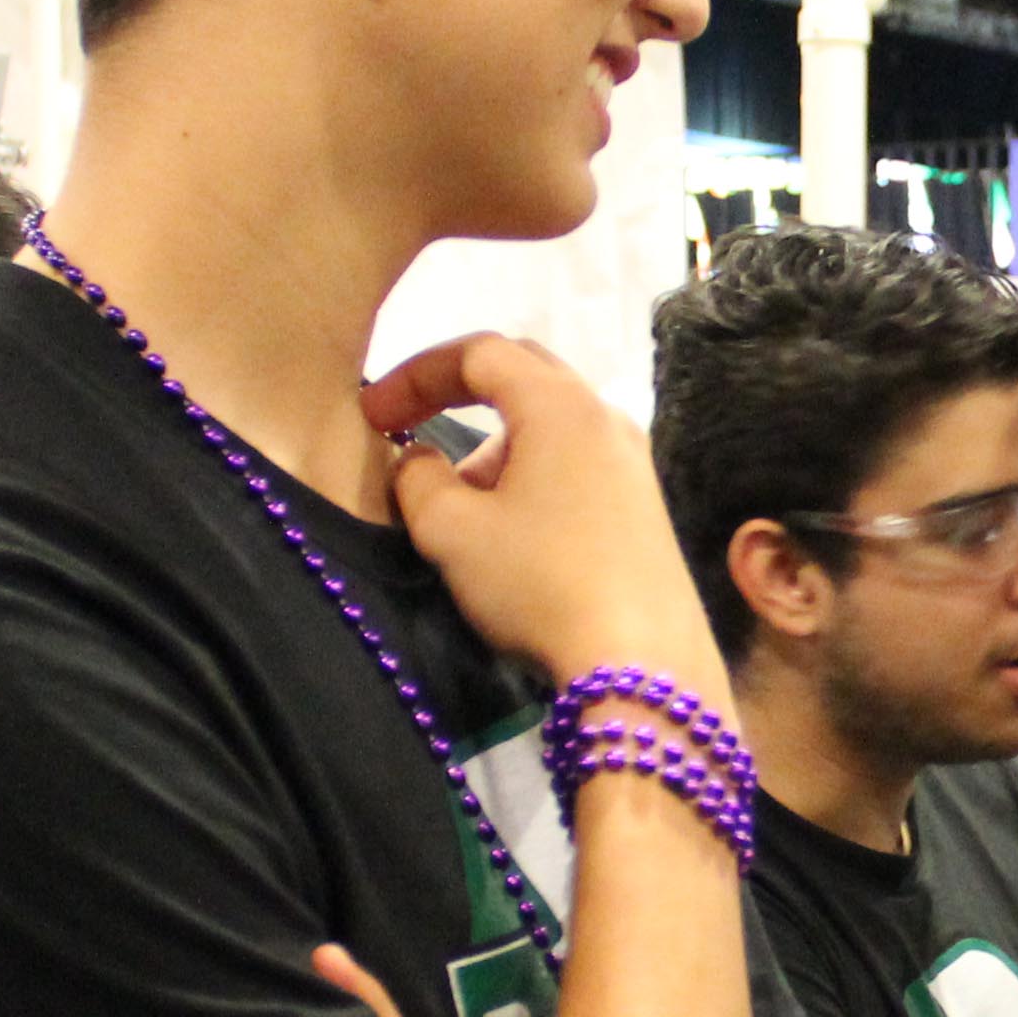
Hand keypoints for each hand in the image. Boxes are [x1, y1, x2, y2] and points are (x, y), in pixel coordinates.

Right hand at [363, 334, 725, 697]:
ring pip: (549, 426)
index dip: (416, 373)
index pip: (480, 352)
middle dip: (456, 394)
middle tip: (407, 426)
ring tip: (454, 501)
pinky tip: (509, 531)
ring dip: (492, 446)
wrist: (643, 663)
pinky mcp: (645, 508)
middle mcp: (605, 417)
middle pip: (522, 374)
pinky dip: (528, 475)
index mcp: (559, 404)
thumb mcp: (452, 532)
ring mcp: (634, 462)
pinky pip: (575, 464)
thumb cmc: (539, 583)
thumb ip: (418, 480)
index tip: (372, 414)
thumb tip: (419, 460)